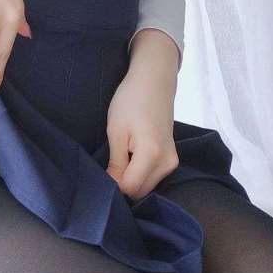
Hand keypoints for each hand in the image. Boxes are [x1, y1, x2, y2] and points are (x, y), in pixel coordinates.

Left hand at [104, 66, 179, 199]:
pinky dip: (139, 174)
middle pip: (139, 192)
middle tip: (109, 162)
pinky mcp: (172, 159)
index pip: (129, 188)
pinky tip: (131, 156)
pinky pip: (152, 177)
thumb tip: (112, 187)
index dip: (112, 185)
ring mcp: (172, 162)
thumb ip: (116, 164)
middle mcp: (167, 163)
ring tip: (121, 155)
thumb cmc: (131, 100)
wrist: (154, 81)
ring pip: (146, 187)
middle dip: (122, 184)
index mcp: (152, 155)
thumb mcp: (116, 131)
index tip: (101, 172)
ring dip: (130, 179)